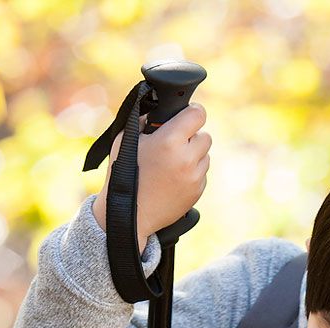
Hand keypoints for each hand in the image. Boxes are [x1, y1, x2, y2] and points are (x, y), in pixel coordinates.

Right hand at [92, 103, 211, 251]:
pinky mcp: (197, 192)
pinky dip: (192, 173)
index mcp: (170, 140)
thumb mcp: (128, 139)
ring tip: (173, 163)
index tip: (188, 114)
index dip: (193, 112)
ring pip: (205, 156)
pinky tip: (174, 178)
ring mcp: (194, 177)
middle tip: (176, 143)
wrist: (130, 213)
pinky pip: (202, 174)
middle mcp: (187, 158)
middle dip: (192, 136)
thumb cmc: (124, 173)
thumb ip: (146, 121)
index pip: (198, 115)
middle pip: (205, 136)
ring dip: (194, 155)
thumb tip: (158, 113)